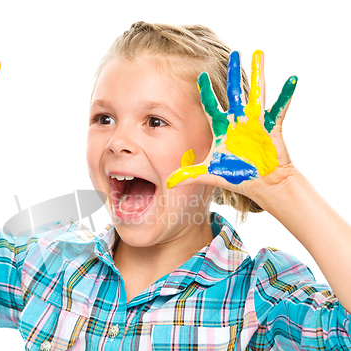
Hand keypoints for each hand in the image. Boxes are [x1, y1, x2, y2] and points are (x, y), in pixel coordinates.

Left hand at [166, 50, 296, 202]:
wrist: (262, 184)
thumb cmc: (238, 176)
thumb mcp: (210, 174)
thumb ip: (189, 174)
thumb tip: (170, 183)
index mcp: (222, 128)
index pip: (210, 105)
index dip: (206, 91)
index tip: (201, 75)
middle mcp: (237, 121)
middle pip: (234, 91)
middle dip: (232, 72)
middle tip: (233, 52)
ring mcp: (255, 122)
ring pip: (255, 93)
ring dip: (258, 74)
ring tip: (259, 53)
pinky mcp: (271, 128)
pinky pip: (279, 108)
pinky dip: (286, 95)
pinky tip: (292, 79)